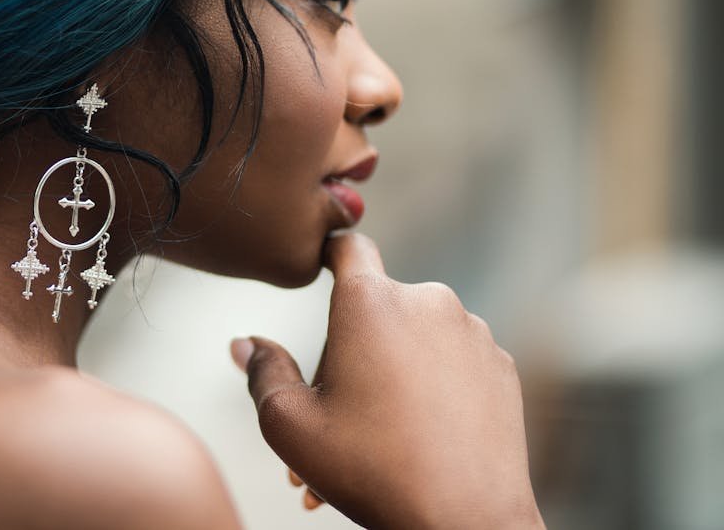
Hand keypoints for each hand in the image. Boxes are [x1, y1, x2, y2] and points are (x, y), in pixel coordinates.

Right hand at [230, 232, 544, 529]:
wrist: (467, 523)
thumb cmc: (372, 471)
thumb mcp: (289, 424)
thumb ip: (261, 370)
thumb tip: (245, 344)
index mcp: (372, 301)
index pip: (347, 245)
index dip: (328, 254)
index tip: (319, 272)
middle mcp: (428, 301)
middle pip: (374, 308)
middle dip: (348, 354)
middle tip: (331, 418)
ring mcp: (472, 333)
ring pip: (414, 339)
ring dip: (388, 376)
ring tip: (371, 441)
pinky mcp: (501, 367)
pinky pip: (452, 362)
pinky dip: (430, 389)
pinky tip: (416, 438)